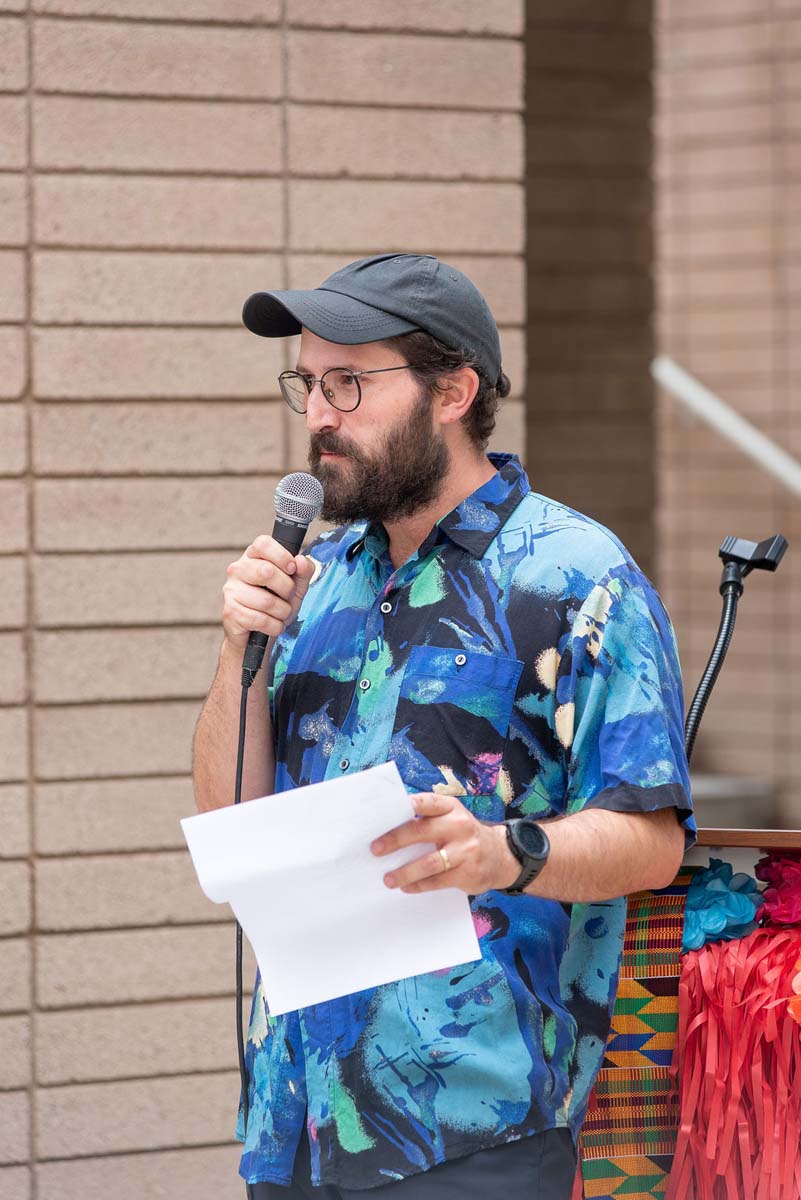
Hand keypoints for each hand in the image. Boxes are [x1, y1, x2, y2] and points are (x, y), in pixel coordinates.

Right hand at [222, 535, 314, 651]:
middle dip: (287, 589)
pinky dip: (274, 626)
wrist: (258, 635)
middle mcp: (237, 570)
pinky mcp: (230, 612)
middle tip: (288, 597)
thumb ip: (304, 570)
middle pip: (267, 571)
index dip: (282, 556)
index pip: (263, 543)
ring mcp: (231, 591)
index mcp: (253, 556)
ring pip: (267, 601)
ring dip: (283, 612)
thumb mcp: (296, 585)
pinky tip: (272, 625)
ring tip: (281, 614)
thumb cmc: (277, 604)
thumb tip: (301, 561)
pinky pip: (261, 620)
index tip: (292, 569)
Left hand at [371, 792, 519, 894]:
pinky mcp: (467, 873)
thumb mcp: (452, 818)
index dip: (408, 805)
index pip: (428, 802)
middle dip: (396, 840)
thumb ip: (427, 818)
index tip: (387, 810)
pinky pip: (437, 881)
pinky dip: (419, 885)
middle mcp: (459, 826)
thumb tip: (389, 827)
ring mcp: (465, 851)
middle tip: (376, 849)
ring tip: (388, 879)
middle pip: (422, 831)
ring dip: (405, 872)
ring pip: (429, 862)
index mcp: (451, 808)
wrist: (501, 855)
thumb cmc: (463, 834)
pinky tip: (406, 887)